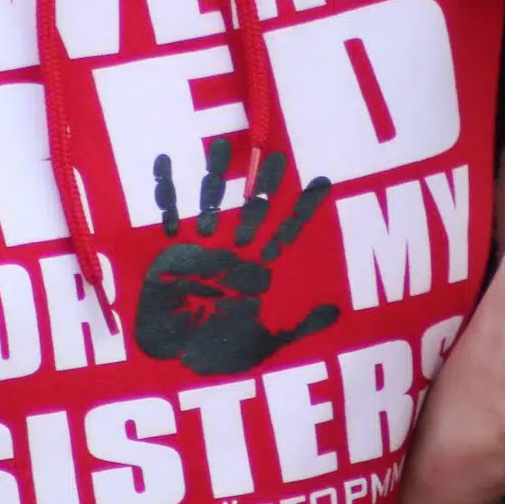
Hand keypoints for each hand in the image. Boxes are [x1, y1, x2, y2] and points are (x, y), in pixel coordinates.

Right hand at [136, 138, 341, 375]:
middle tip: (276, 150)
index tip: (322, 181)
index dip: (304, 208)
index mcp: (260, 267)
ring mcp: (203, 246)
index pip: (289, 231)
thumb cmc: (227, 348)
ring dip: (216, 174)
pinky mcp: (171, 250)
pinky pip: (168, 214)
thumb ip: (303, 322)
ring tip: (221, 144)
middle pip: (253, 206)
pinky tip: (163, 161)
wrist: (181, 359)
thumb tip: (341, 310)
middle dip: (263, 180)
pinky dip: (165, 189)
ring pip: (213, 201)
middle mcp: (234, 249)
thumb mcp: (271, 337)